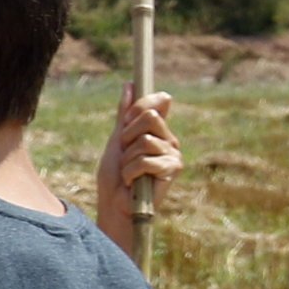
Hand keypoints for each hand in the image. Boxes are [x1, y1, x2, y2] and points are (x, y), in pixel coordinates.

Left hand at [105, 89, 180, 209]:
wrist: (115, 203)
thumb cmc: (115, 174)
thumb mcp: (117, 139)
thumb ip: (124, 114)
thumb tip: (129, 84)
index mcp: (158, 130)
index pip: (157, 101)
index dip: (136, 109)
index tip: (124, 125)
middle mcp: (170, 139)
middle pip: (150, 117)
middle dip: (128, 135)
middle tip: (125, 152)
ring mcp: (174, 154)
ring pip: (145, 141)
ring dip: (128, 158)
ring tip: (129, 171)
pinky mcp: (173, 169)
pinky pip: (145, 160)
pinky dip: (131, 171)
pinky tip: (132, 181)